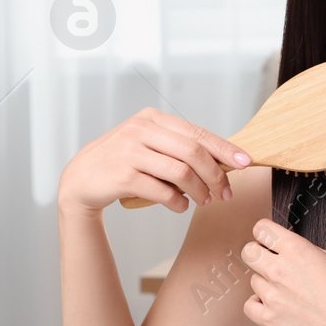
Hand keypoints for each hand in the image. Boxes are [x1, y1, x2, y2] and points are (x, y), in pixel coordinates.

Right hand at [59, 108, 249, 215]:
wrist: (81, 178)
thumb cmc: (123, 162)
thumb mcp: (148, 144)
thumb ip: (178, 147)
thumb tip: (223, 162)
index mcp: (152, 118)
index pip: (197, 132)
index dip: (224, 148)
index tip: (244, 163)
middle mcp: (141, 130)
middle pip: (193, 152)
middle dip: (216, 175)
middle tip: (225, 193)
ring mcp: (130, 152)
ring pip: (181, 172)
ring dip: (199, 191)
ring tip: (204, 201)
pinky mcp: (123, 176)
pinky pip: (162, 191)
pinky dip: (178, 202)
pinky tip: (181, 206)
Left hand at [239, 219, 325, 325]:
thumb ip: (304, 251)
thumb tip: (288, 250)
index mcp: (297, 249)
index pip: (262, 230)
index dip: (265, 235)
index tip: (269, 241)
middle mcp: (280, 269)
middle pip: (248, 252)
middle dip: (258, 255)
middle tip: (270, 263)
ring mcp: (272, 295)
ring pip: (252, 280)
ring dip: (265, 283)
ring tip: (286, 291)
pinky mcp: (269, 318)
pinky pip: (249, 305)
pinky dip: (258, 304)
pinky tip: (274, 305)